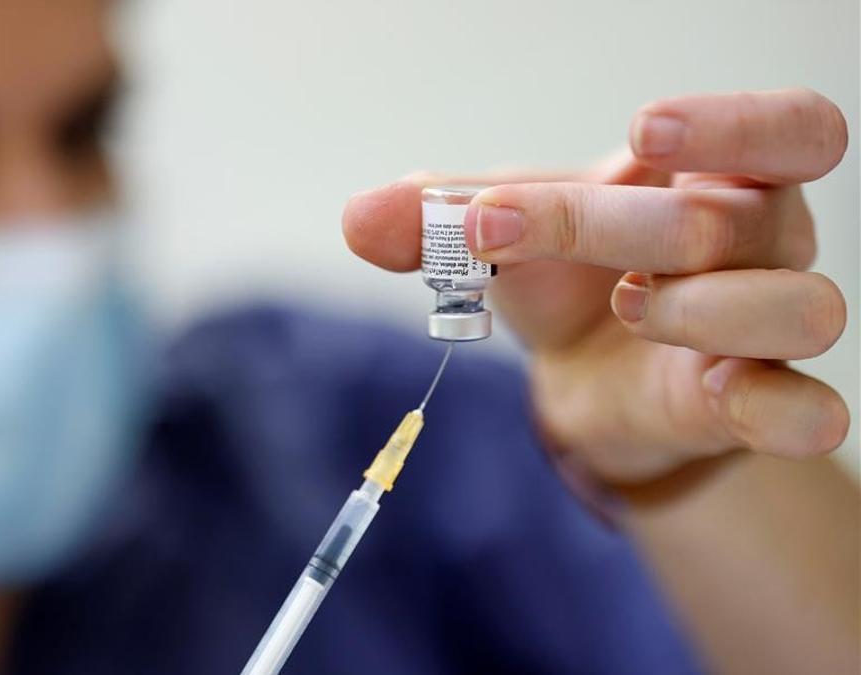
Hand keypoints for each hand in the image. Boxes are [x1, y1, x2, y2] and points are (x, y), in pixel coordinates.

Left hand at [342, 88, 849, 483]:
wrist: (580, 372)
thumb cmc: (563, 276)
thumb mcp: (501, 233)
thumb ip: (436, 218)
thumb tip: (358, 217)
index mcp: (721, 179)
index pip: (794, 129)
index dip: (735, 122)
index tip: (641, 131)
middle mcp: (768, 246)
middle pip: (737, 221)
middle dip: (613, 224)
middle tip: (500, 228)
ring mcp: (769, 331)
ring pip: (797, 307)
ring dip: (699, 309)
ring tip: (626, 308)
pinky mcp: (755, 409)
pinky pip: (809, 412)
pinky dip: (773, 407)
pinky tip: (711, 393)